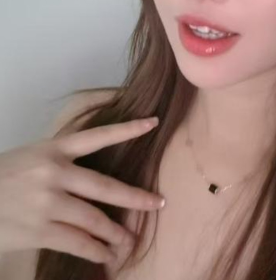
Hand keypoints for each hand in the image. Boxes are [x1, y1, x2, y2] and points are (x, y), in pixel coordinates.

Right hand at [0, 117, 162, 264]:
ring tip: (130, 241)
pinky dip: (95, 251)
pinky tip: (106, 255)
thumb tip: (98, 174)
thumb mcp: (34, 156)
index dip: (127, 129)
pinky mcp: (38, 230)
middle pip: (104, 186)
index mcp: (54, 149)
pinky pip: (76, 243)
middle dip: (135, 198)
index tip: (153, 122)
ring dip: (116, 233)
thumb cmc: (5, 176)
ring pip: (94, 220)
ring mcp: (46, 203)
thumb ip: (63, 160)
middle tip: (158, 203)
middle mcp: (54, 173)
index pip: (97, 136)